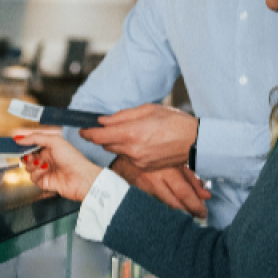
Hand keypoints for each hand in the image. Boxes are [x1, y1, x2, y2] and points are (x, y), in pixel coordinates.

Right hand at [14, 130, 102, 201]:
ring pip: (28, 167)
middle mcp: (47, 158)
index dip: (24, 142)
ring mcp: (45, 170)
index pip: (32, 143)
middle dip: (26, 154)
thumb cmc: (72, 158)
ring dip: (32, 164)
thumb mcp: (54, 141)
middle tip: (29, 154)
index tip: (15, 140)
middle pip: (27, 155)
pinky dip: (36, 173)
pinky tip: (45, 171)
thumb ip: (35, 137)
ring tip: (41, 164)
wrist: (80, 178)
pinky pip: (32, 177)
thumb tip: (20, 137)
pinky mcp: (44, 182)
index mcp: (50, 147)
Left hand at [80, 103, 198, 170]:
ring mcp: (138, 161)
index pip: (98, 136)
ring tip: (131, 132)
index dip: (87, 132)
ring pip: (117, 151)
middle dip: (103, 136)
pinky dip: (129, 150)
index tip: (83, 129)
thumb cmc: (174, 121)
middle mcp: (131, 150)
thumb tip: (103, 120)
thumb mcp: (147, 110)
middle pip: (105, 144)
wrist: (195, 141)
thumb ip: (122, 116)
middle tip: (106, 127)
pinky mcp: (145, 167)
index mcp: (130, 133)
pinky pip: (129, 158)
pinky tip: (141, 142)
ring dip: (117, 142)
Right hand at [111, 156, 211, 216]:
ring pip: (164, 204)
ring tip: (188, 210)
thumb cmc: (155, 147)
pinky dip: (165, 204)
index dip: (195, 205)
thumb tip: (205, 194)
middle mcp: (154, 180)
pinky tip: (172, 204)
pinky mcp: (137, 189)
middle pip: (174, 204)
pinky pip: (155, 201)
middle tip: (198, 214)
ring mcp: (144, 186)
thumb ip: (191, 176)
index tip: (203, 212)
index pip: (184, 193)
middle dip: (188, 211)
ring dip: (178, 209)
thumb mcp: (176, 158)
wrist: (126, 144)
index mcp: (166, 169)